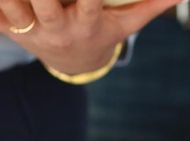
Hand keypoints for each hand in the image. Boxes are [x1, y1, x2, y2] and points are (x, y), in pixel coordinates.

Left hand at [0, 0, 180, 74]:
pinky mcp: (8, 29)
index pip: (88, 1)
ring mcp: (31, 29)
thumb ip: (153, 5)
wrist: (73, 64)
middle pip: (44, 4)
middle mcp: (58, 26)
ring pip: (12, 6)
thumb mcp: (127, 23)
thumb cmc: (102, 33)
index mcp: (87, 22)